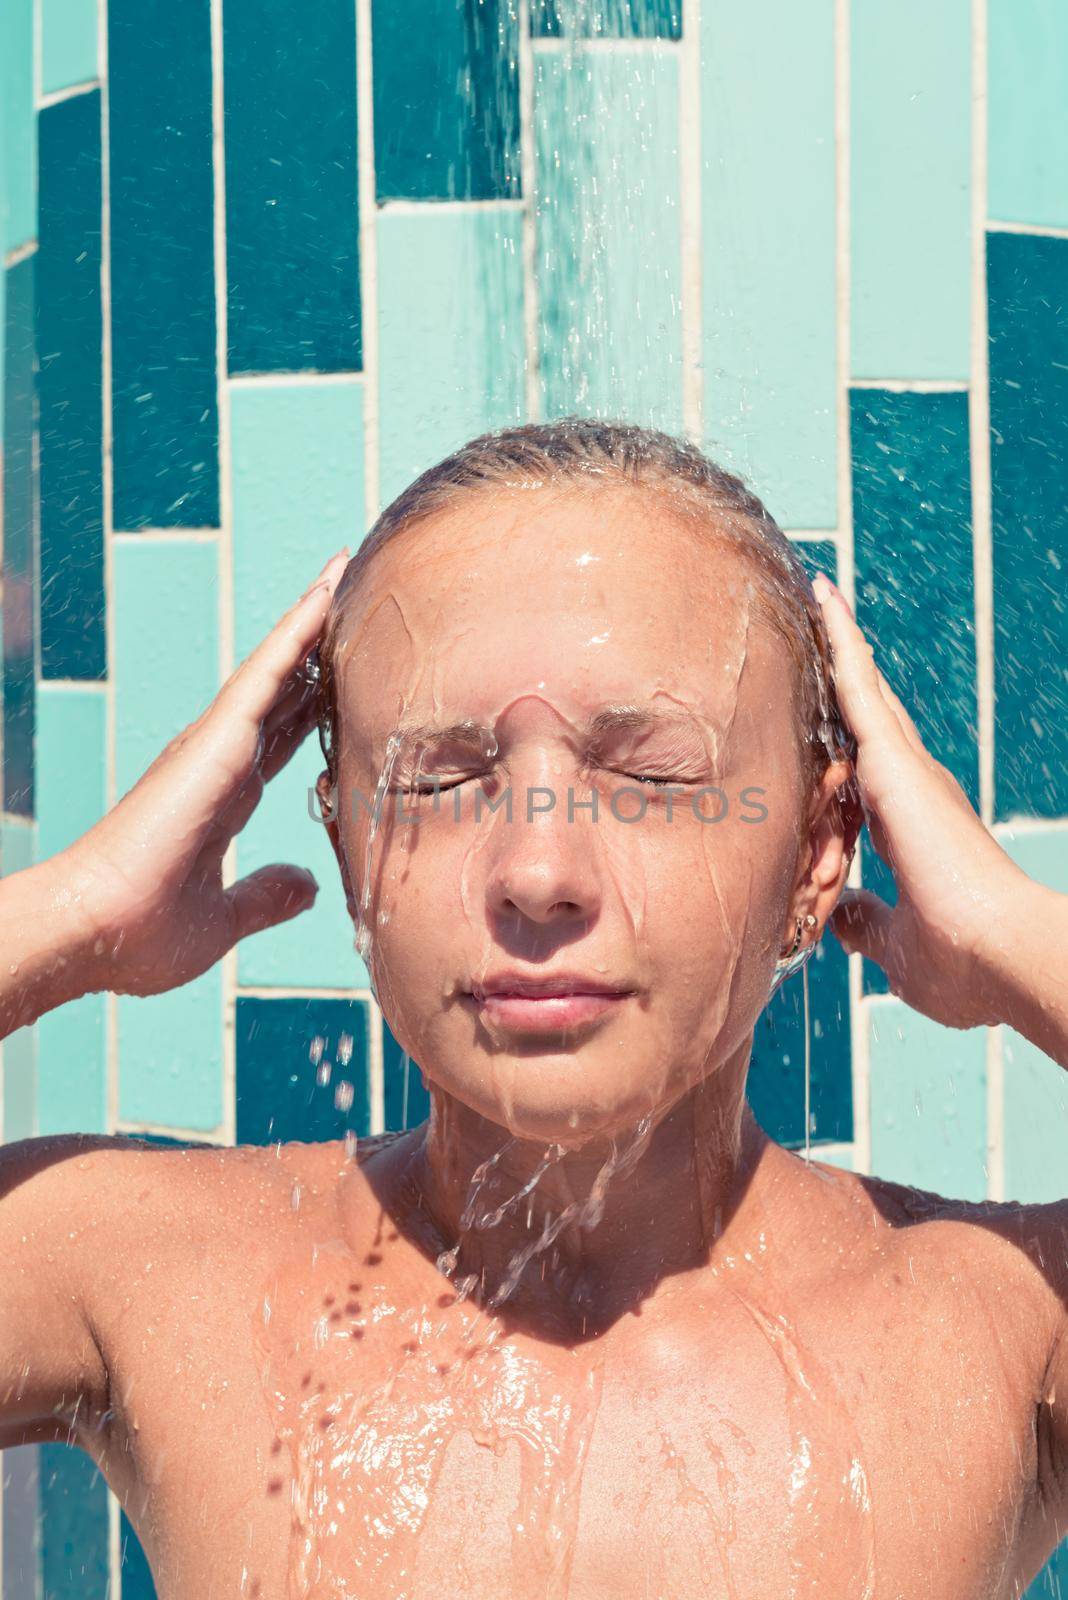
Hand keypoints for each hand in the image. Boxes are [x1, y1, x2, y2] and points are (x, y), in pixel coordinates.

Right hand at [63, 548, 349, 997]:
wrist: (95, 931)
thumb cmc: (143, 934)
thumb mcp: (225, 919)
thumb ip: (266, 897)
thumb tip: (308, 884)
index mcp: (227, 797)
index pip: (284, 737)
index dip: (316, 704)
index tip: (348, 673)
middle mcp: (221, 762)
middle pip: (284, 692)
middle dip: (319, 650)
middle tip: (355, 598)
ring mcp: (215, 746)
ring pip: (277, 668)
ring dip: (312, 622)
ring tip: (345, 572)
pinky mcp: (214, 741)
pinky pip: (266, 674)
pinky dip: (297, 633)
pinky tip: (324, 596)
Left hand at [813, 572, 1031, 1029]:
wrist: (997, 954)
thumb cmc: (964, 966)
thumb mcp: (896, 948)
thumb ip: (866, 927)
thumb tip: (840, 915)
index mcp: (912, 830)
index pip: (871, 772)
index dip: (850, 744)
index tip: (831, 721)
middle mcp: (914, 790)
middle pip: (871, 716)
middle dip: (848, 673)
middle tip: (825, 622)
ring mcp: (907, 770)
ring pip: (863, 688)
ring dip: (841, 642)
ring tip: (818, 593)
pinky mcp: (895, 759)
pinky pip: (856, 684)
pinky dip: (840, 641)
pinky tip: (820, 599)